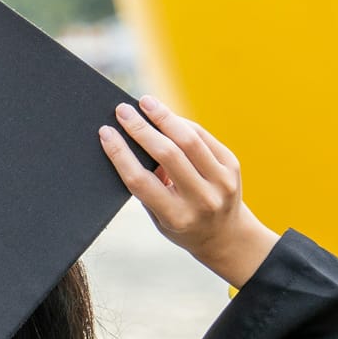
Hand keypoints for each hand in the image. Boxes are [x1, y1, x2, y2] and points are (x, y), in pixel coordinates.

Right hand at [99, 96, 280, 286]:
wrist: (227, 235)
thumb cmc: (182, 224)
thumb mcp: (159, 217)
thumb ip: (146, 185)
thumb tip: (128, 138)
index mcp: (176, 217)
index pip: (141, 180)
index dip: (120, 153)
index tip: (105, 132)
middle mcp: (201, 200)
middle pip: (166, 155)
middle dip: (140, 129)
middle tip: (122, 110)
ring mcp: (221, 182)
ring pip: (188, 139)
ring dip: (163, 117)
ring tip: (145, 102)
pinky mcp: (232, 166)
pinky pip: (203, 137)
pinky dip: (182, 123)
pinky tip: (166, 115)